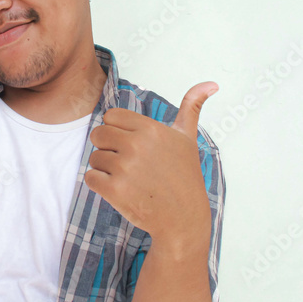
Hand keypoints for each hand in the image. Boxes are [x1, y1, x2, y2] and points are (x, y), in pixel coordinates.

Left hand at [84, 81, 217, 254]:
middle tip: (129, 164)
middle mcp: (137, 145)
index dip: (118, 131)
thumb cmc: (183, 176)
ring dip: (106, 169)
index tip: (132, 145)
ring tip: (129, 179)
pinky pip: (90, 178)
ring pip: (94, 157)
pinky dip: (100, 185)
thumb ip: (191, 107)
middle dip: (109, 148)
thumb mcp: (187, 138)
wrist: (183, 218)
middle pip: (98, 134)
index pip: (110, 116)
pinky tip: (120, 190)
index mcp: (150, 129)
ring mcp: (124, 168)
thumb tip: (212, 83)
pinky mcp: (114, 190)